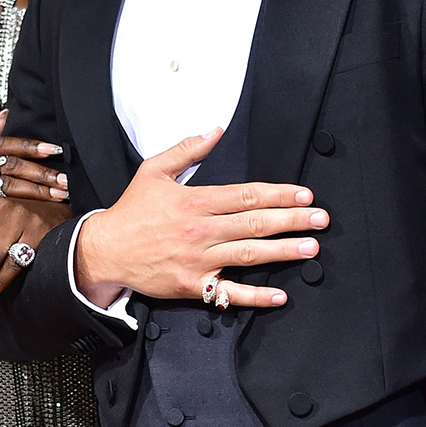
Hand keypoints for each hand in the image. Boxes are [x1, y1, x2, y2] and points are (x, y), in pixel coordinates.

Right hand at [74, 127, 327, 308]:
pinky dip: (254, 296)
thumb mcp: (153, 170)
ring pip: (248, 255)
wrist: (105, 250)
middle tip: (320, 219)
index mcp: (194, 201)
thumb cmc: (131, 211)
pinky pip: (228, 293)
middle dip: (292, 220)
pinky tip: (278, 295)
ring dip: (283, 252)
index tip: (303, 194)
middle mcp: (200, 231)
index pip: (245, 196)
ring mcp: (197, 260)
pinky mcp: (192, 285)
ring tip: (311, 248)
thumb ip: (187, 150)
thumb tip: (215, 130)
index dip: (278, 195)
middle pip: (254, 224)